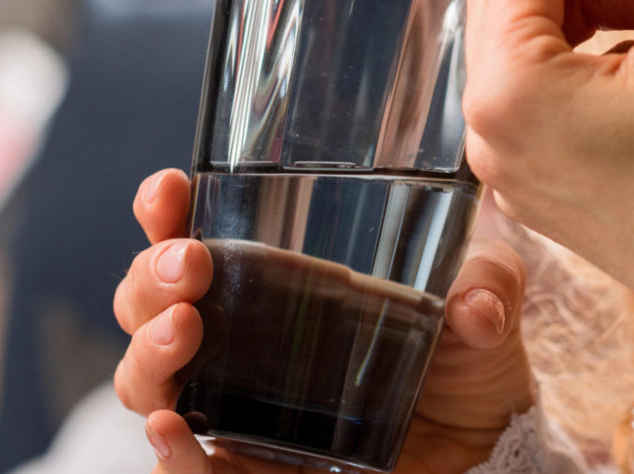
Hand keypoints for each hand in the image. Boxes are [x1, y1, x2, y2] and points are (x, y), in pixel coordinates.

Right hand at [114, 169, 537, 473]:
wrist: (486, 442)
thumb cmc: (465, 352)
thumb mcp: (483, 297)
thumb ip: (485, 288)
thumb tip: (477, 307)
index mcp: (275, 273)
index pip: (192, 231)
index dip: (165, 210)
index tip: (170, 189)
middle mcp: (238, 334)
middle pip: (149, 301)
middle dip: (150, 276)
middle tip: (189, 264)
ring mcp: (237, 401)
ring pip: (147, 379)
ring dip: (148, 353)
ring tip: (183, 330)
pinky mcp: (252, 466)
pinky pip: (190, 466)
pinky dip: (170, 453)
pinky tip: (168, 429)